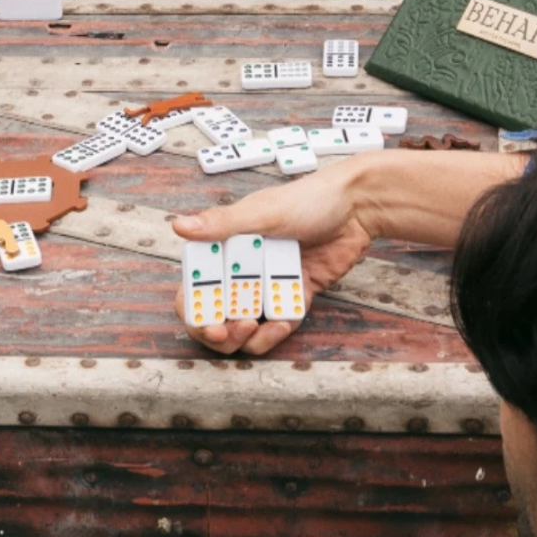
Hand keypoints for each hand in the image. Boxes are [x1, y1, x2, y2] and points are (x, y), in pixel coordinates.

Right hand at [172, 158, 379, 356]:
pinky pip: (278, 324)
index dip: (193, 309)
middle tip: (231, 331)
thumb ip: (221, 225)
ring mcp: (268, 285)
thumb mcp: (261, 212)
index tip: (206, 321)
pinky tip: (283, 322)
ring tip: (259, 327)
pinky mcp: (294, 296)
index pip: (195, 286)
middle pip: (216, 315)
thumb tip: (179, 226)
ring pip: (246, 328)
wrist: (357, 207)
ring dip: (249, 337)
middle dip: (219, 331)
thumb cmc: (308, 199)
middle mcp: (242, 269)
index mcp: (225, 247)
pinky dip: (277, 330)